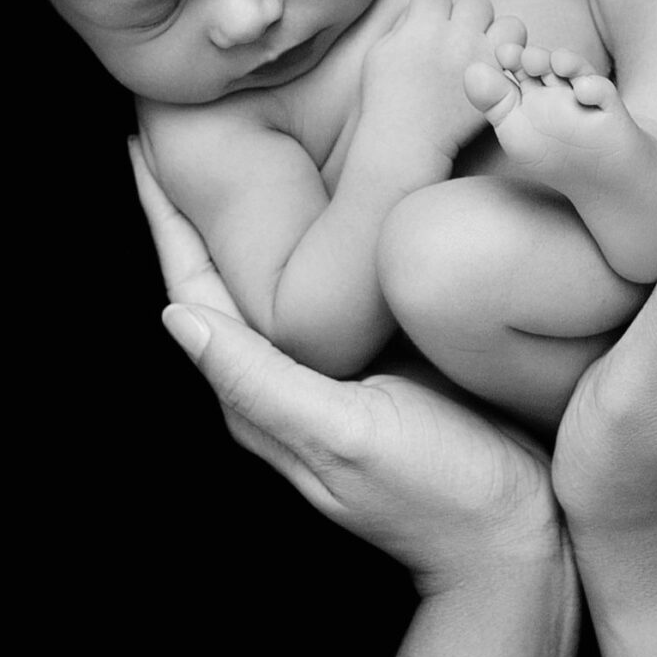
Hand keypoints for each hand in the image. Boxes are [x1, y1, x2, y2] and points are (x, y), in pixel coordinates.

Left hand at [135, 138, 562, 588]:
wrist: (518, 539)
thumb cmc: (434, 495)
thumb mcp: (341, 435)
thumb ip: (259, 382)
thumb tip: (175, 317)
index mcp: (260, 388)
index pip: (192, 284)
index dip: (164, 214)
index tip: (138, 142)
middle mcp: (289, 369)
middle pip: (229, 266)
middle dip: (204, 197)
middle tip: (189, 117)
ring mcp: (339, 360)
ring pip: (285, 263)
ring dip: (265, 200)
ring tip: (257, 128)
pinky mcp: (389, 349)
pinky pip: (341, 274)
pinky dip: (327, 223)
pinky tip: (345, 180)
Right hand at [358, 0, 525, 155]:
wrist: (405, 141)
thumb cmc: (385, 100)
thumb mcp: (379, 52)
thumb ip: (402, 24)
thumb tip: (421, 8)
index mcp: (421, 27)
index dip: (432, 8)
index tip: (428, 27)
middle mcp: (454, 38)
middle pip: (475, 4)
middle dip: (466, 19)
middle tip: (458, 41)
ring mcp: (480, 60)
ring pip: (508, 24)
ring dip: (498, 36)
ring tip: (484, 52)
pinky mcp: (497, 83)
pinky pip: (519, 56)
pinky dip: (511, 61)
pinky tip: (495, 70)